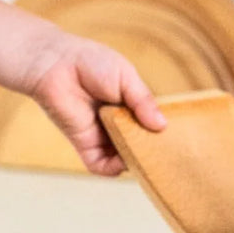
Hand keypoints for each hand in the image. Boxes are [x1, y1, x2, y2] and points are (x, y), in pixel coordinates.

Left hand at [28, 34, 166, 175]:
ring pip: (124, 158)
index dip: (162, 133)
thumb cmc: (91, 62)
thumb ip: (143, 101)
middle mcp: (119, 124)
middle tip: (165, 152)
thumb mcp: (127, 76)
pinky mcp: (86, 145)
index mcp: (130, 106)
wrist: (56, 64)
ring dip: (135, 159)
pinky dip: (114, 169)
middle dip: (151, 150)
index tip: (177, 138)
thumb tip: (162, 126)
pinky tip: (124, 161)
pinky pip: (101, 166)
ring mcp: (103, 136)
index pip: (151, 126)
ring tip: (145, 154)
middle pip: (140, 145)